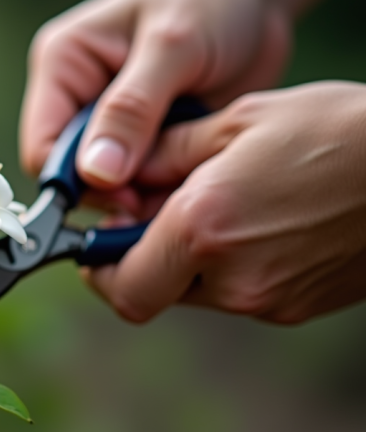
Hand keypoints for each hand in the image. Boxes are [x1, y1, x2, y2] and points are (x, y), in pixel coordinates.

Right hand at [20, 0, 290, 212]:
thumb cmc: (211, 0)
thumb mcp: (173, 46)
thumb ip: (132, 109)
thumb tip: (96, 174)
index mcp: (62, 67)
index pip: (43, 148)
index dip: (77, 184)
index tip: (127, 196)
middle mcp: (76, 99)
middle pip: (72, 176)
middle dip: (116, 193)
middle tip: (163, 198)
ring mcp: (109, 125)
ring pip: (109, 188)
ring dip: (146, 196)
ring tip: (187, 185)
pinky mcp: (142, 142)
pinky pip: (142, 186)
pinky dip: (166, 192)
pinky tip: (195, 182)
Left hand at [83, 81, 365, 324]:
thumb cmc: (335, 131)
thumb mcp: (236, 123)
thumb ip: (163, 155)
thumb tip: (118, 175)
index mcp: (204, 228)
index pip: (120, 286)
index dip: (97, 269)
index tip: (97, 240)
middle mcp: (231, 278)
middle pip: (153, 291)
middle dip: (141, 257)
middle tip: (155, 212)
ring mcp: (267, 300)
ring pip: (194, 292)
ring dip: (186, 259)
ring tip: (218, 204)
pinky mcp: (294, 308)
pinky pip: (236, 293)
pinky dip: (226, 265)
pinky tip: (255, 221)